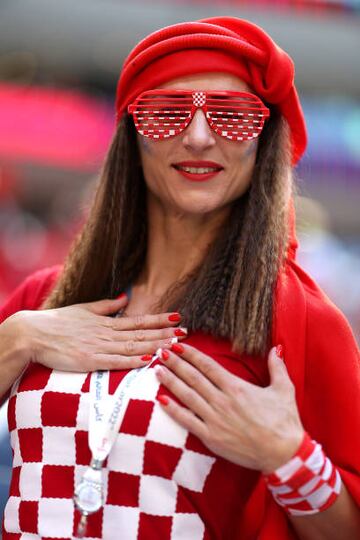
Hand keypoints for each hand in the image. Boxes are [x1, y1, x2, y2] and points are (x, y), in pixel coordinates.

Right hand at [10, 295, 185, 371]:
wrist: (33, 333)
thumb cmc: (57, 323)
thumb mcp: (84, 309)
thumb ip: (106, 305)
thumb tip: (125, 298)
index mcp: (106, 322)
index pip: (139, 320)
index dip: (160, 320)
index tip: (178, 317)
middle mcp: (107, 334)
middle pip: (142, 334)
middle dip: (165, 333)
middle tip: (187, 332)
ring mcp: (100, 347)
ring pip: (134, 346)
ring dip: (156, 345)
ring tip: (176, 345)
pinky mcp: (90, 361)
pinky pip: (116, 362)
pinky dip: (134, 361)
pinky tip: (150, 359)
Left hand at [154, 344, 303, 472]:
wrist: (283, 455)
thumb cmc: (284, 422)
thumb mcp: (284, 390)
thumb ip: (277, 367)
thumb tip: (276, 348)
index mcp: (236, 388)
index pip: (208, 366)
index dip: (191, 354)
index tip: (178, 345)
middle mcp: (222, 401)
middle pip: (193, 378)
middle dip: (175, 363)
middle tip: (161, 351)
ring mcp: (214, 420)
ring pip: (187, 396)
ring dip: (171, 382)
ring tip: (157, 370)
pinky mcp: (211, 438)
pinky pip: (187, 422)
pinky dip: (173, 411)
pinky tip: (161, 400)